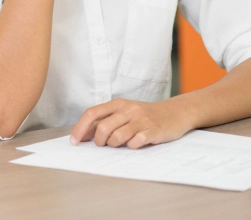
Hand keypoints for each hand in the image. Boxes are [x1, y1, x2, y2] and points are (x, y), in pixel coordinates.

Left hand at [69, 99, 193, 148]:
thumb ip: (106, 121)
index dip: (80, 128)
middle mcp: (128, 109)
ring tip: (121, 144)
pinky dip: (131, 147)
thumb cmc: (146, 116)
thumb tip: (84, 134)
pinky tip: (136, 144)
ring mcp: (141, 120)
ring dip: (115, 145)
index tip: (74, 142)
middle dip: (99, 141)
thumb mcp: (125, 113)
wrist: (175, 113)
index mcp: (118, 104)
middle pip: (103, 127)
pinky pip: (135, 143)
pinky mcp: (153, 131)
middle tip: (103, 145)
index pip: (92, 113)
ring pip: (117, 137)